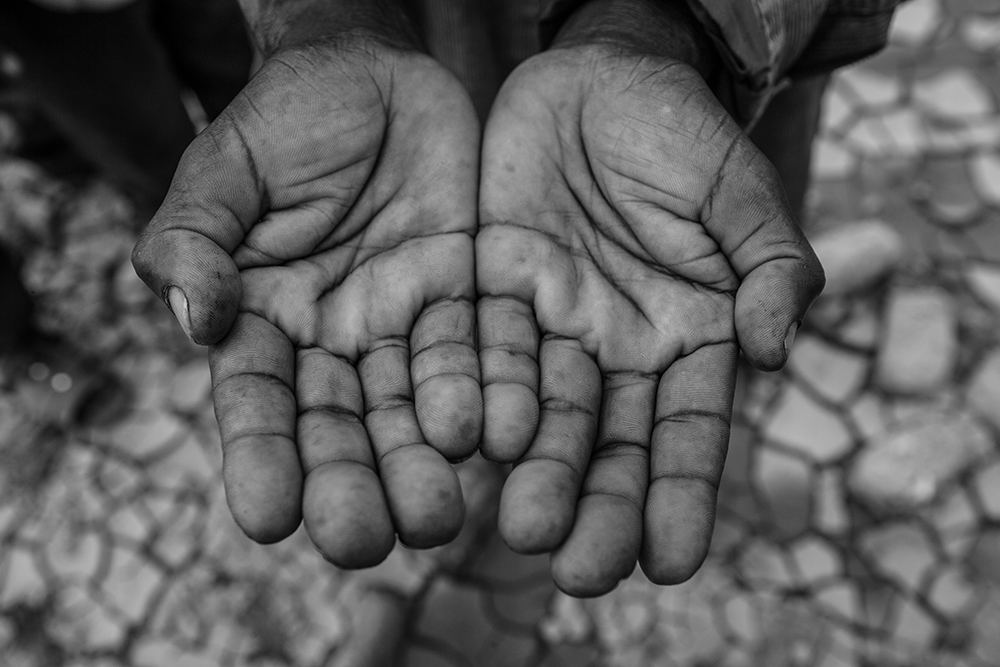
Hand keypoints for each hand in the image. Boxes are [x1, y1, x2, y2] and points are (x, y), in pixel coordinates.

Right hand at [132, 38, 481, 566]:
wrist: (369, 72)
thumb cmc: (282, 119)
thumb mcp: (223, 169)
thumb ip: (193, 238)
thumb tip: (197, 322)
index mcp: (260, 318)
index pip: (256, 401)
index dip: (261, 457)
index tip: (269, 519)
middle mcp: (332, 338)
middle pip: (339, 425)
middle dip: (350, 484)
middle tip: (366, 544)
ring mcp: (399, 321)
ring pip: (411, 406)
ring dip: (423, 462)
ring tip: (438, 516)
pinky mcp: (462, 295)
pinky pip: (476, 353)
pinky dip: (486, 395)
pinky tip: (499, 438)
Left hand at [477, 40, 822, 592]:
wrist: (596, 74)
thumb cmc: (680, 133)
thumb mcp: (739, 192)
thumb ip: (772, 267)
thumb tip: (777, 353)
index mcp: (689, 335)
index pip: (689, 431)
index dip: (684, 495)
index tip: (673, 565)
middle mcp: (618, 348)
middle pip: (609, 442)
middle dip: (598, 506)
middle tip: (580, 573)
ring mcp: (552, 325)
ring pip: (541, 413)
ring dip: (534, 472)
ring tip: (522, 528)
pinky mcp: (489, 291)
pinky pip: (481, 352)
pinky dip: (476, 398)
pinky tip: (469, 447)